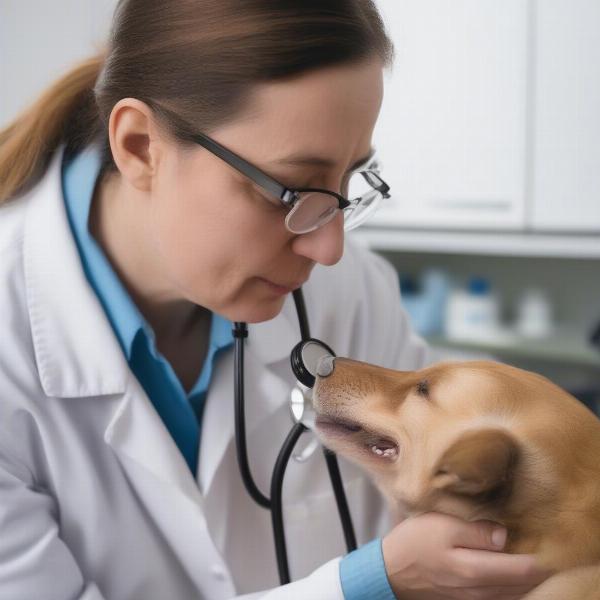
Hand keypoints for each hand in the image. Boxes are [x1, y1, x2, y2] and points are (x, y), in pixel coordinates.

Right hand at [382, 512, 551, 599]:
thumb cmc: (414, 543)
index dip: (539, 560)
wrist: (390, 570)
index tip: (550, 546)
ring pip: (510, 595)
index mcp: (474, 569)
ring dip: (523, 582)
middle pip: (519, 586)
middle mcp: (477, 589)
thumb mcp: (442, 526)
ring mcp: (471, 597)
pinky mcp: (463, 598)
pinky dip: (508, 588)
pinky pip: (496, 598)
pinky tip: (508, 577)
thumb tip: (504, 535)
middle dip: (535, 572)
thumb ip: (475, 532)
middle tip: (545, 554)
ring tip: (532, 565)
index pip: (521, 570)